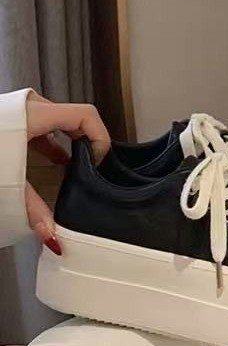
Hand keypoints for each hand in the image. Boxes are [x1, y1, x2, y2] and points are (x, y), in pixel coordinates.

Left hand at [25, 91, 110, 253]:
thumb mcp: (8, 182)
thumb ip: (33, 210)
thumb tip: (53, 239)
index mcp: (36, 115)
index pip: (86, 116)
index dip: (101, 138)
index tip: (98, 163)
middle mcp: (31, 107)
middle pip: (75, 119)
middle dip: (87, 143)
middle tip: (91, 168)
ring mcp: (20, 110)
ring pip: (59, 122)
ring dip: (70, 144)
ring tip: (75, 168)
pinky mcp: (11, 119)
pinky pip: (43, 127)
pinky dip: (53, 143)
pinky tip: (53, 163)